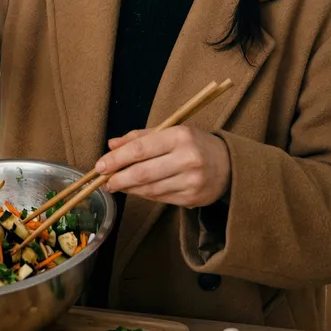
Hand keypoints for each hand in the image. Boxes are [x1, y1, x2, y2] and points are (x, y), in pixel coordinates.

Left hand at [95, 126, 231, 207]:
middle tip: (104, 181)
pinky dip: (144, 194)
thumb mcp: (171, 132)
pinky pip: (160, 198)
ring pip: (149, 189)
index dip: (117, 159)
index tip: (100, 165)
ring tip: (116, 185)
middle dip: (118, 178)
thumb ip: (140, 137)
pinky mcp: (192, 199)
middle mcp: (187, 159)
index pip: (140, 149)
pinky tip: (135, 190)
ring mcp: (191, 181)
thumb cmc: (194, 144)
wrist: (229, 165)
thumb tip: (111, 145)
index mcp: (180, 136)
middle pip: (143, 172)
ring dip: (128, 188)